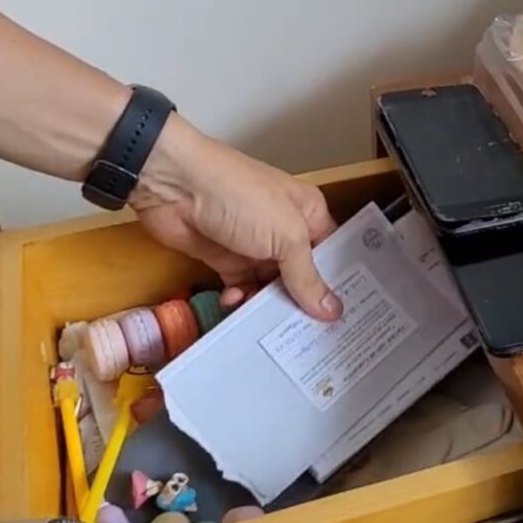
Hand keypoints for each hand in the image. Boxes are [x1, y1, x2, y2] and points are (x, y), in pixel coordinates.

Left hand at [128, 116, 342, 320]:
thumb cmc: (239, 196)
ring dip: (270, 306)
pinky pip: (241, 289)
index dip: (339, 284)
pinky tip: (237, 307)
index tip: (347, 317)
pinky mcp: (225, 260)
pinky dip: (240, 301)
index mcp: (308, 213)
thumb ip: (307, 277)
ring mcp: (254, 246)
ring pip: (272, 287)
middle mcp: (284, 230)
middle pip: (302, 276)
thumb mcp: (286, 236)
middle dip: (305, 303)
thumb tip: (332, 310)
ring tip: (273, 328)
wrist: (175, 186)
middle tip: (314, 336)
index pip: (332, 254)